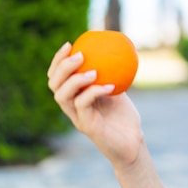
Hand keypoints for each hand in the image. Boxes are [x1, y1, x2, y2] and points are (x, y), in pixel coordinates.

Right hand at [47, 42, 143, 168]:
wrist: (133, 143)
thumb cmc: (124, 117)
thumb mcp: (117, 90)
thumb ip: (112, 74)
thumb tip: (118, 51)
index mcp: (75, 97)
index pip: (57, 77)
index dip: (58, 60)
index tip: (70, 44)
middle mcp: (72, 107)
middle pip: (54, 85)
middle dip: (62, 67)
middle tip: (79, 55)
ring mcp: (77, 117)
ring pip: (62, 96)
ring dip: (75, 80)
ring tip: (92, 71)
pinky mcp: (86, 126)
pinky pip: (83, 105)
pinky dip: (94, 92)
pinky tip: (110, 85)